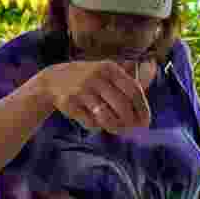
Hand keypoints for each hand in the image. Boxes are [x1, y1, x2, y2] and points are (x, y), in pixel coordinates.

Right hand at [41, 59, 155, 133]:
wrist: (52, 81)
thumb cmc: (88, 80)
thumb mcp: (106, 73)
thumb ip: (127, 82)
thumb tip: (147, 100)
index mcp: (109, 68)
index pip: (133, 90)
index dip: (142, 109)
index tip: (146, 122)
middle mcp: (96, 77)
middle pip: (122, 105)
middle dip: (130, 121)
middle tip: (133, 130)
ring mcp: (82, 90)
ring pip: (106, 116)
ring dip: (115, 127)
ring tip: (117, 130)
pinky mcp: (70, 103)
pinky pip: (90, 122)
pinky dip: (96, 126)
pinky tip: (94, 122)